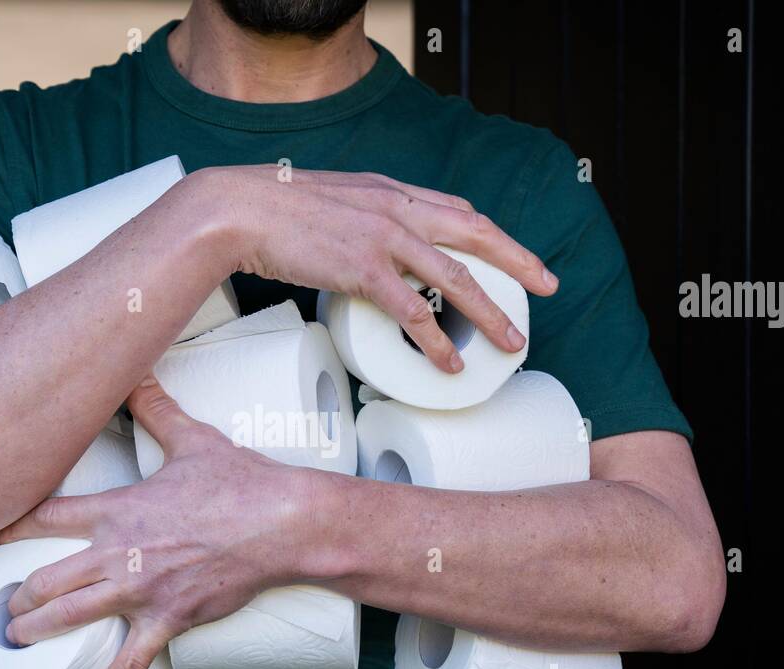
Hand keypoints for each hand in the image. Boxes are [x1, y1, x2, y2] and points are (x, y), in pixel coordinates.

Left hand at [0, 377, 318, 668]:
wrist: (282, 523)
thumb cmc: (239, 482)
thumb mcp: (192, 439)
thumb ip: (156, 409)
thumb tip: (137, 371)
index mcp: (117, 511)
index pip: (43, 518)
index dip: (3, 529)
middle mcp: (118, 553)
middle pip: (44, 579)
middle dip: (15, 595)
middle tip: (0, 603)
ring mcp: (140, 592)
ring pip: (68, 619)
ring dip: (35, 631)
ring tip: (17, 639)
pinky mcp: (168, 620)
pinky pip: (129, 663)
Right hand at [195, 164, 558, 371]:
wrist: (235, 210)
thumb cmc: (270, 209)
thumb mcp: (327, 200)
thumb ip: (356, 217)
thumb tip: (365, 245)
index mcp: (388, 191)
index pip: (456, 209)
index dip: (492, 233)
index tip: (514, 253)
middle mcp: (395, 208)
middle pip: (476, 235)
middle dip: (519, 262)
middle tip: (548, 287)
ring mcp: (382, 238)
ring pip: (456, 278)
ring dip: (490, 314)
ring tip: (511, 344)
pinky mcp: (362, 270)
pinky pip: (414, 312)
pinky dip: (437, 341)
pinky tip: (451, 363)